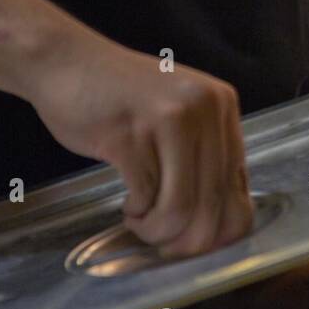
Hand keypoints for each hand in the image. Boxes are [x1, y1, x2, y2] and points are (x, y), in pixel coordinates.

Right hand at [26, 28, 253, 258]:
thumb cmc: (121, 98)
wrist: (67, 62)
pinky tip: (128, 204)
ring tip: (142, 222)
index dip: (220, 232)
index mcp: (222, 105)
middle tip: (165, 245)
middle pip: (213, 204)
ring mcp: (167, 118)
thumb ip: (204, 156)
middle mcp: (203, 108)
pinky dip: (137, 213)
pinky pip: (145, 197)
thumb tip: (218, 226)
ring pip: (181, 208)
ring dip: (158, 231)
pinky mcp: (129, 134)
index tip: (196, 243)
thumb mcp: (179, 115)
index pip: (241, 190)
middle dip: (187, 241)